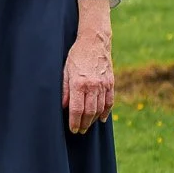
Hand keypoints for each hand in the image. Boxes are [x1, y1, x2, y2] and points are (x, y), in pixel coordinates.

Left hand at [62, 12, 113, 134]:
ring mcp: (103, 84)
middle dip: (84, 124)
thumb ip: (64, 89)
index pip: (76, 109)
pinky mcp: (111, 82)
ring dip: (93, 120)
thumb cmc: (76, 56)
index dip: (74, 121)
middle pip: (89, 111)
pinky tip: (101, 118)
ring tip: (88, 126)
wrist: (94, 42)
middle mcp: (92, 85)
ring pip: (99, 108)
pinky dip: (106, 111)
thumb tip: (63, 106)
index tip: (73, 129)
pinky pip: (109, 101)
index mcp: (79, 83)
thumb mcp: (65, 70)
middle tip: (80, 131)